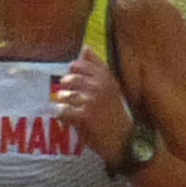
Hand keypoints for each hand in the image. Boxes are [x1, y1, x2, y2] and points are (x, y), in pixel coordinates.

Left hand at [53, 47, 135, 168]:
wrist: (122, 140)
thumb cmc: (113, 112)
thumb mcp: (110, 86)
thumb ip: (97, 66)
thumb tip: (85, 47)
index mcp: (106, 77)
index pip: (80, 64)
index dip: (72, 74)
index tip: (76, 84)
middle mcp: (100, 86)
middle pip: (69, 78)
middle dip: (65, 89)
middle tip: (70, 98)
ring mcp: (92, 100)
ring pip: (64, 95)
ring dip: (63, 104)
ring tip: (71, 110)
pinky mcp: (85, 116)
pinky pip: (62, 111)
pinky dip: (63, 116)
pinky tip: (70, 120)